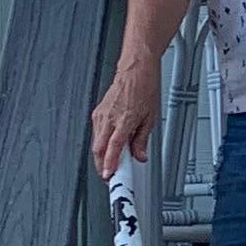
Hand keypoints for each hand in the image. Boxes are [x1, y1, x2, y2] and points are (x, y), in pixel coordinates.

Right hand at [90, 50, 159, 176]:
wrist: (136, 68)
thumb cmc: (145, 87)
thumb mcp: (150, 117)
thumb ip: (142, 140)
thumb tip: (140, 156)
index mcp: (124, 120)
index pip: (113, 149)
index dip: (109, 165)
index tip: (109, 176)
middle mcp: (109, 118)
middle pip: (98, 149)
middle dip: (102, 164)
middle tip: (112, 173)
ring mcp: (101, 115)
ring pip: (95, 142)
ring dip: (102, 154)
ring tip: (114, 160)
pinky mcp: (97, 112)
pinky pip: (96, 133)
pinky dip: (101, 142)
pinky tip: (110, 144)